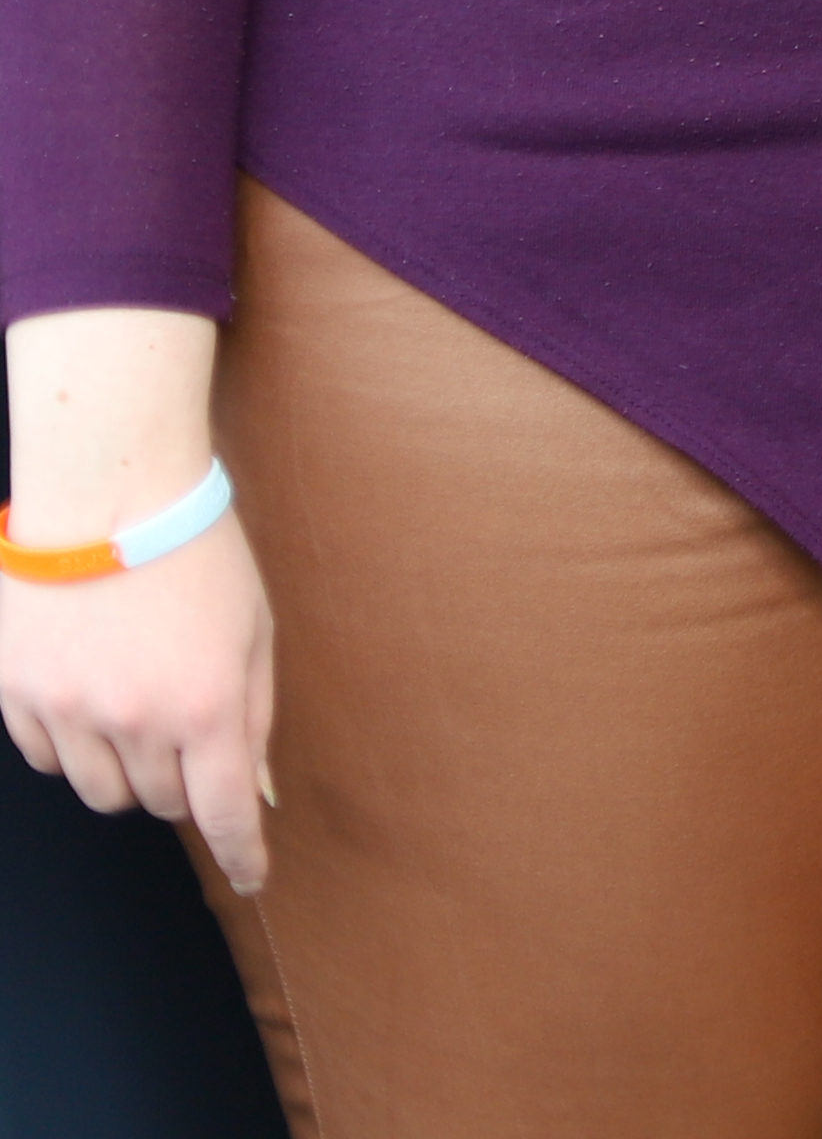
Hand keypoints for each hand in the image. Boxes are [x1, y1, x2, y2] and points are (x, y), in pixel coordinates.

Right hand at [0, 496, 275, 895]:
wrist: (106, 492)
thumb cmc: (195, 551)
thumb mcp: (252, 629)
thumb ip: (252, 713)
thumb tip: (253, 787)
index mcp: (204, 702)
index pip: (222, 811)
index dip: (241, 852)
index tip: (251, 874)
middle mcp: (133, 717)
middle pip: (161, 803)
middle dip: (184, 785)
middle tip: (190, 736)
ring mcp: (66, 708)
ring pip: (101, 790)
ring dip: (128, 771)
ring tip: (139, 711)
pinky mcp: (16, 693)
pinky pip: (48, 758)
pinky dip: (74, 746)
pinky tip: (90, 697)